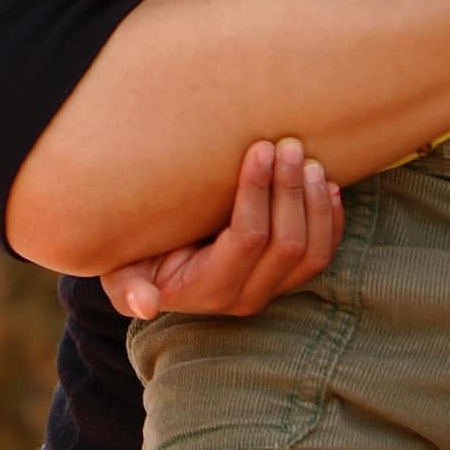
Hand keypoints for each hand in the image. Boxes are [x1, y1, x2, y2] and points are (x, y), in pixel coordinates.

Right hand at [100, 137, 344, 320]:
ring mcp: (270, 290)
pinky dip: (330, 219)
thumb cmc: (132, 257)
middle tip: (289, 144)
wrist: (155, 268)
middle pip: (287, 243)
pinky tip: (327, 185)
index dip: (259, 192)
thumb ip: (126, 290)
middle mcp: (244, 297)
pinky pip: (323, 255)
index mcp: (206, 290)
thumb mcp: (119, 273)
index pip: (248, 238)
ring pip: (312, 252)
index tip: (260, 147)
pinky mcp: (286, 280)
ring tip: (309, 159)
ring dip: (314, 202)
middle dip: (290, 189)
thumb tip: (144, 305)